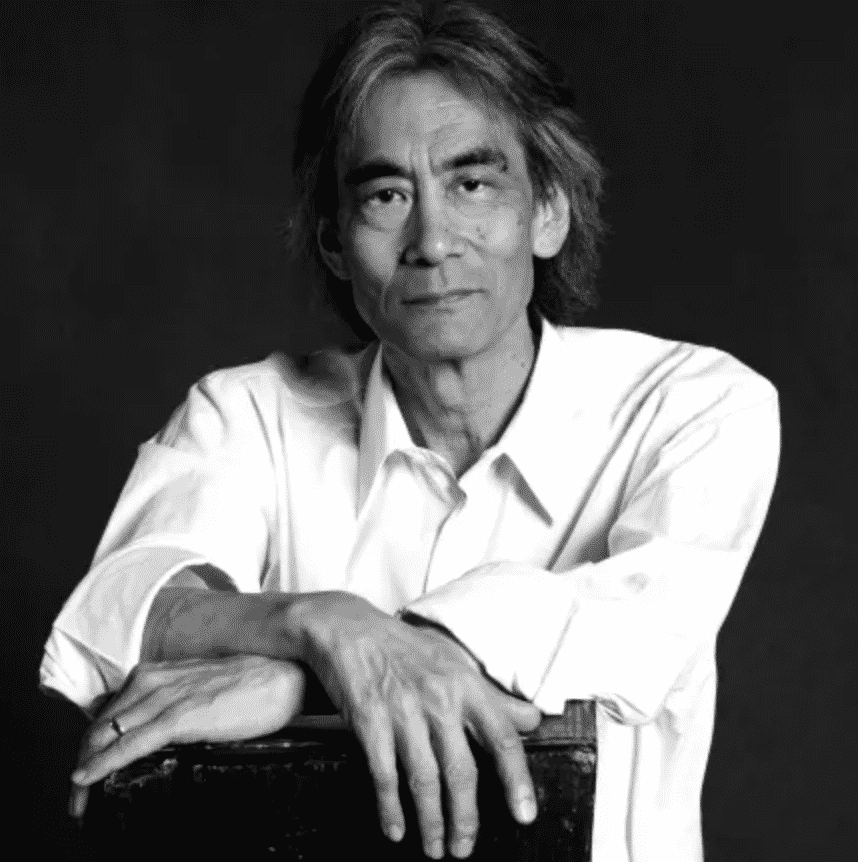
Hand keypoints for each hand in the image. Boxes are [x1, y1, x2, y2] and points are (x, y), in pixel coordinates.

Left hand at [68, 654, 305, 818]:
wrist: (285, 676)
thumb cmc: (252, 684)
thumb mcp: (201, 690)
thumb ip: (176, 704)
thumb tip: (161, 735)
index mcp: (157, 674)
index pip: (109, 713)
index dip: (91, 746)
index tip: (86, 773)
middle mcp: (153, 681)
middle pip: (99, 726)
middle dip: (81, 761)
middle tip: (78, 797)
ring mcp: (165, 697)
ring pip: (105, 736)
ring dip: (85, 769)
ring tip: (79, 799)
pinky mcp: (179, 716)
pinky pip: (128, 743)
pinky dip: (102, 763)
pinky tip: (87, 778)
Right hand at [291, 591, 541, 859]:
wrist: (349, 628)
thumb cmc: (405, 647)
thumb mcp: (455, 663)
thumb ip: (493, 696)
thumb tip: (533, 719)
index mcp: (466, 684)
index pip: (503, 737)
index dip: (517, 780)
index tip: (524, 815)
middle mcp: (439, 698)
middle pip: (462, 771)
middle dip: (465, 819)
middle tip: (464, 847)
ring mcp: (403, 710)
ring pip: (425, 780)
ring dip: (431, 822)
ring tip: (435, 847)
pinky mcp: (370, 720)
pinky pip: (384, 775)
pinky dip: (391, 808)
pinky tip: (396, 828)